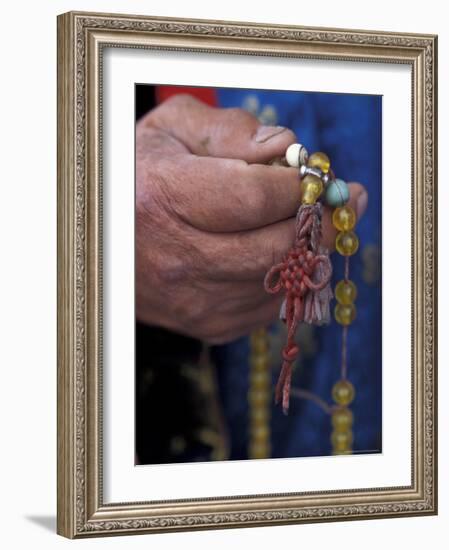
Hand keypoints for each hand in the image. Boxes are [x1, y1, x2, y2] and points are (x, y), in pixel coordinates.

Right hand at [136, 94, 366, 343]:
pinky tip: (282, 253)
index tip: (320, 177)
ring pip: (281, 281)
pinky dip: (289, 277)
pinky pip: (272, 305)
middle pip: (276, 248)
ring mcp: (194, 301)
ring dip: (311, 251)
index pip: (252, 199)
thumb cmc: (146, 176)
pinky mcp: (209, 326)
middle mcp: (177, 259)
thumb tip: (287, 150)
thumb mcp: (174, 131)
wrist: (112, 241)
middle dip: (322, 223)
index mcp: (163, 199)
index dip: (298, 188)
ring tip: (315, 223)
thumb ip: (230, 130)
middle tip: (345, 202)